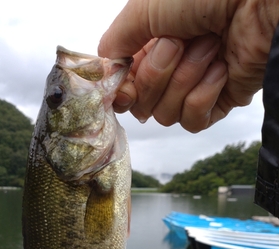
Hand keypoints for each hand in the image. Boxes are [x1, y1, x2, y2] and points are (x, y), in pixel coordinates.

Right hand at [98, 0, 278, 131]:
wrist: (259, 0)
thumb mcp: (145, 8)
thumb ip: (115, 42)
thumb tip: (105, 70)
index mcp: (149, 46)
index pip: (124, 87)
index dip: (123, 90)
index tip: (126, 85)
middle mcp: (168, 69)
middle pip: (142, 104)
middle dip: (158, 74)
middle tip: (180, 41)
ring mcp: (192, 87)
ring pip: (165, 114)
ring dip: (185, 79)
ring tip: (210, 48)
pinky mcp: (216, 103)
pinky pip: (192, 121)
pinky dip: (203, 95)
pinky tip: (220, 69)